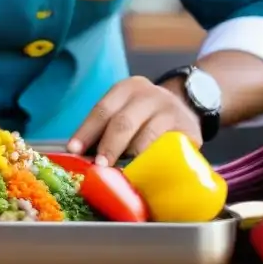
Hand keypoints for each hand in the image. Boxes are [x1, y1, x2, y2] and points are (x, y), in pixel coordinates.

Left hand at [68, 75, 201, 166]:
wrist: (187, 110)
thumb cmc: (145, 119)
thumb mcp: (126, 113)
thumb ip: (105, 131)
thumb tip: (80, 158)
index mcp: (126, 89)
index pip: (102, 110)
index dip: (86, 132)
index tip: (74, 150)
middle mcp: (149, 94)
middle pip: (123, 122)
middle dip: (108, 147)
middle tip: (100, 166)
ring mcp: (170, 110)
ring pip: (146, 138)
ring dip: (131, 159)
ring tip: (120, 174)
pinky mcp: (188, 129)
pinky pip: (166, 149)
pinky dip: (152, 163)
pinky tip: (144, 174)